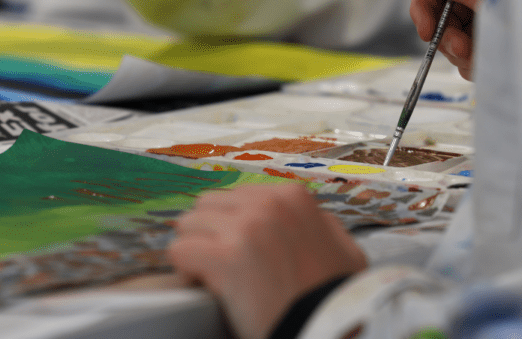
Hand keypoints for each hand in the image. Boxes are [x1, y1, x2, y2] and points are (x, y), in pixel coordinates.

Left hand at [167, 184, 366, 338]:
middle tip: (222, 264)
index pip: (237, 195)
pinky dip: (186, 270)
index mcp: (292, 197)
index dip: (233, 226)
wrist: (328, 330)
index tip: (241, 251)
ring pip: (188, 224)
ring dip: (196, 250)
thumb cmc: (334, 298)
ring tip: (212, 276)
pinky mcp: (227, 258)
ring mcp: (246, 228)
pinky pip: (180, 251)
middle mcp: (268, 204)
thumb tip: (305, 216)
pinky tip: (204, 286)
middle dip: (210, 233)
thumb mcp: (342, 248)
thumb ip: (318, 224)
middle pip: (208, 204)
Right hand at [396, 0, 495, 79]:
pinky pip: (468, 50)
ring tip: (484, 57)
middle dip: (448, 34)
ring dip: (461, 51)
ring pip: (452, 34)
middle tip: (463, 50)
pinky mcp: (496, 35)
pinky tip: (491, 62)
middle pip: (440, 9)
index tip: (426, 31)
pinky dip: (474, 60)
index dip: (424, 5)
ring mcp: (489, 10)